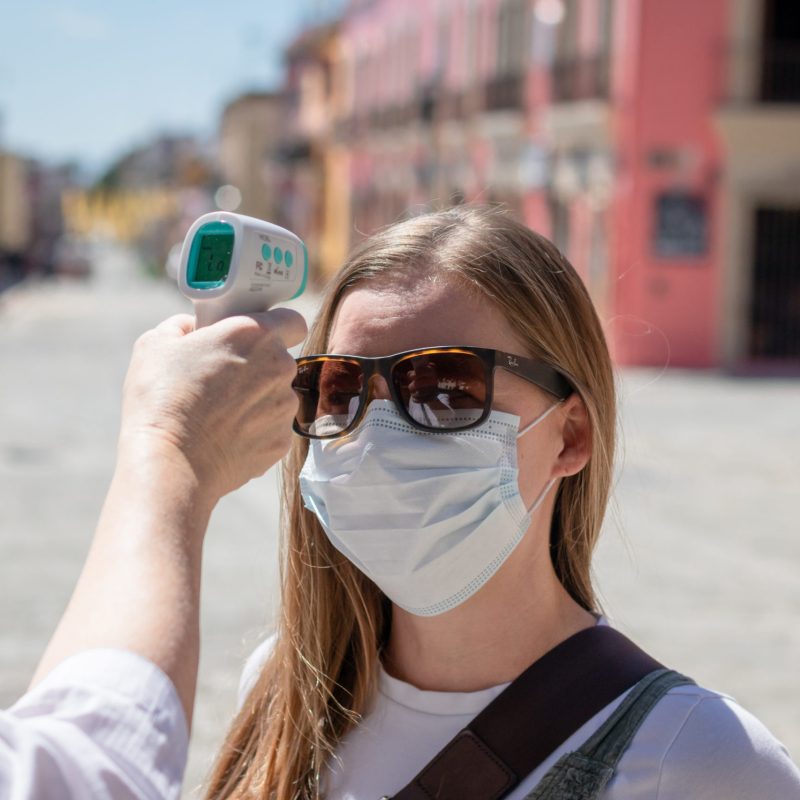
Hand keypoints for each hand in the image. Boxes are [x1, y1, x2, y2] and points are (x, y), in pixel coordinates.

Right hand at [118, 310, 306, 502]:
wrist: (171, 463)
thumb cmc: (161, 398)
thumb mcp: (157, 343)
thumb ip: (184, 326)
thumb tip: (194, 329)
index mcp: (255, 335)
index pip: (292, 321)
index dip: (277, 327)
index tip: (256, 338)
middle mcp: (280, 367)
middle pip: (280, 361)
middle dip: (257, 366)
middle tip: (222, 379)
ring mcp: (284, 407)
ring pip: (277, 396)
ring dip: (256, 400)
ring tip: (218, 414)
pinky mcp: (282, 441)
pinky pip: (271, 428)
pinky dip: (253, 431)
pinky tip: (224, 437)